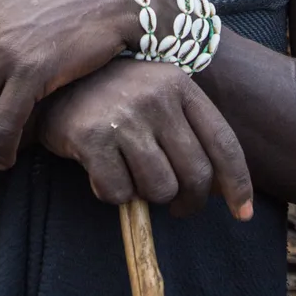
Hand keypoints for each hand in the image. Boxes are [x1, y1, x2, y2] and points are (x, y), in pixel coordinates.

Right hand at [38, 58, 253, 219]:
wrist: (53, 81)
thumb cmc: (115, 98)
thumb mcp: (158, 98)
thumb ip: (190, 132)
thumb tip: (226, 191)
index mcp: (179, 84)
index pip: (223, 143)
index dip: (238, 185)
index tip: (242, 214)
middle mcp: (155, 96)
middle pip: (196, 175)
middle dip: (188, 202)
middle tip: (173, 204)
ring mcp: (124, 114)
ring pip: (160, 189)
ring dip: (146, 196)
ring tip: (130, 175)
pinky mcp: (92, 135)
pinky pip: (119, 193)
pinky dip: (111, 194)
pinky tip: (101, 171)